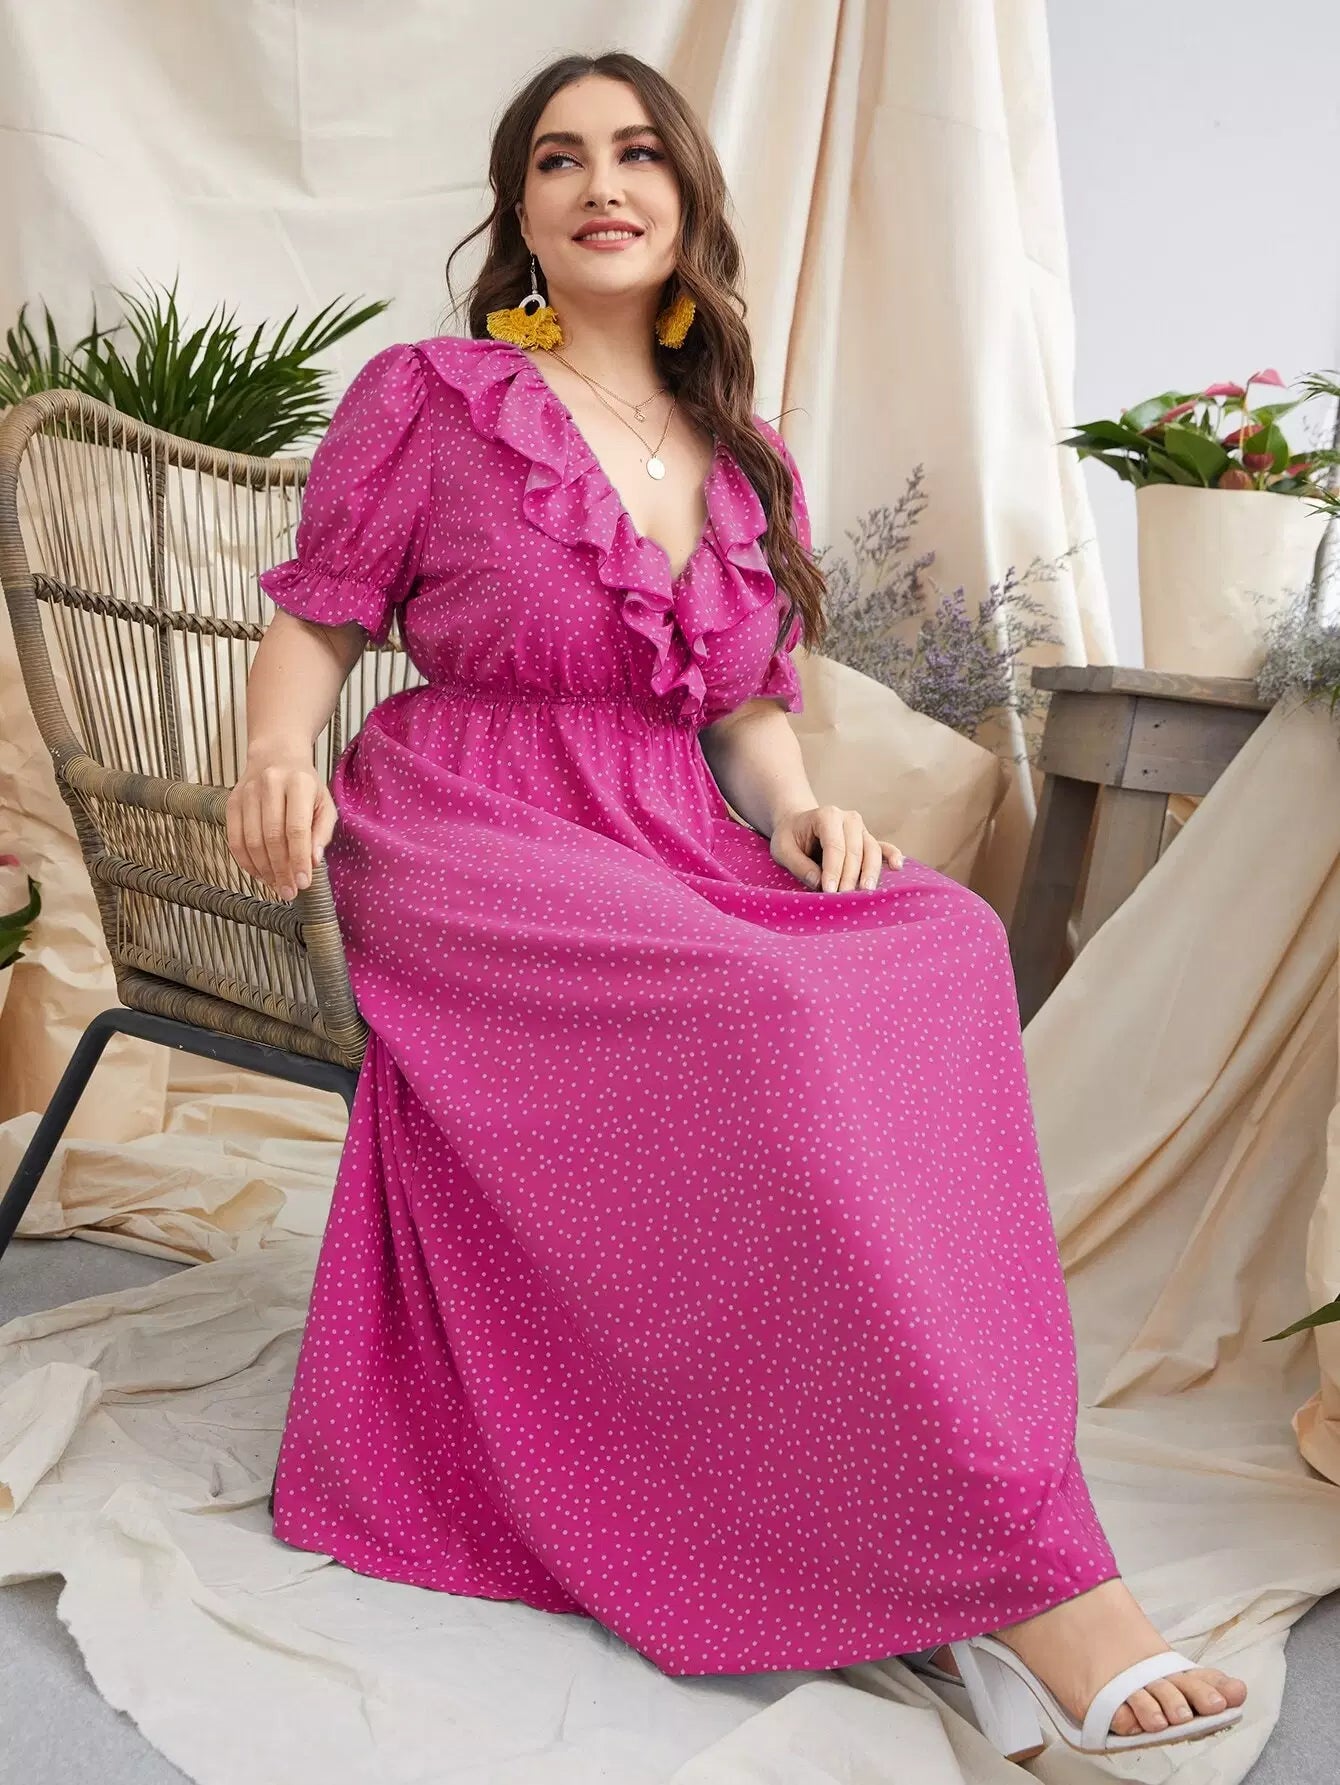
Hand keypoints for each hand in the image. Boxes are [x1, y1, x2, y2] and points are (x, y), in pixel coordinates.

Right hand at [225, 749, 336, 899]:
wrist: (275, 755)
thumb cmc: (305, 785)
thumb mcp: (325, 803)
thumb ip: (323, 831)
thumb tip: (313, 862)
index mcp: (298, 783)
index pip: (296, 828)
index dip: (298, 859)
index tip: (303, 883)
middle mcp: (270, 785)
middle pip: (271, 837)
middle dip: (280, 870)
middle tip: (289, 892)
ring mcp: (246, 793)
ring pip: (251, 841)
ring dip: (263, 870)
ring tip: (276, 885)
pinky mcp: (231, 802)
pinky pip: (234, 839)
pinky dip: (245, 862)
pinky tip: (259, 874)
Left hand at [769, 804, 904, 891]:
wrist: (799, 825)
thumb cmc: (790, 837)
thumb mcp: (782, 848)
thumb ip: (798, 864)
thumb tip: (818, 883)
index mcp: (827, 816)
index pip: (834, 846)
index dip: (833, 870)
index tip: (828, 891)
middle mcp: (849, 819)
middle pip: (855, 850)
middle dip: (850, 876)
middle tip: (843, 897)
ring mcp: (862, 829)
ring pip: (872, 851)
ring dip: (870, 872)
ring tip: (866, 891)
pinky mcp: (868, 840)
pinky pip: (884, 848)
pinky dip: (892, 856)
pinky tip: (897, 867)